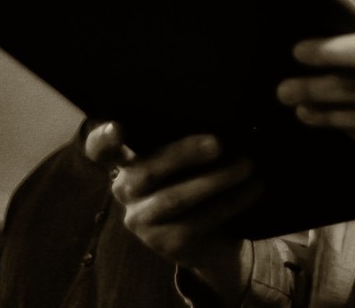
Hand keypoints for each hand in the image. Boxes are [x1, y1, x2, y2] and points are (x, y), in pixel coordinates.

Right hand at [84, 123, 258, 301]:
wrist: (215, 237)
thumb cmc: (199, 179)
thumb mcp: (189, 158)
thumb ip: (188, 137)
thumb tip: (221, 111)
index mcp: (128, 162)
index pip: (101, 150)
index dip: (102, 139)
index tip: (117, 127)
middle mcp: (126, 190)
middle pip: (145, 170)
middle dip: (183, 154)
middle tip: (219, 143)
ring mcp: (142, 220)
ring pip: (175, 198)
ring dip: (217, 179)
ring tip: (247, 164)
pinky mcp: (165, 243)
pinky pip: (200, 220)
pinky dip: (232, 201)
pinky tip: (254, 187)